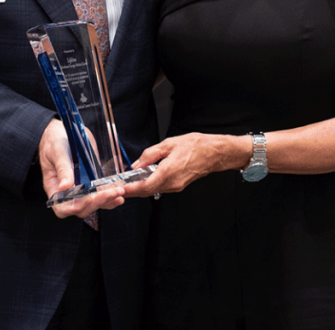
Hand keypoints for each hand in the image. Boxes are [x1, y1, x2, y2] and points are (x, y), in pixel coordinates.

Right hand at [38, 119, 124, 218]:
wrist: (60, 132)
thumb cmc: (53, 141)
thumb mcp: (57, 151)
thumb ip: (62, 168)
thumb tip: (64, 186)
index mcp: (54, 187)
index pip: (62, 208)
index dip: (75, 207)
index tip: (89, 199)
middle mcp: (67, 193)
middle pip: (81, 208)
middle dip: (98, 202)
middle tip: (113, 192)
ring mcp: (79, 189)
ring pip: (93, 204)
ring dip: (107, 200)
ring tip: (120, 192)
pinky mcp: (90, 182)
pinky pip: (99, 194)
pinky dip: (109, 194)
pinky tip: (120, 190)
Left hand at [122, 132, 245, 197]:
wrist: (215, 153)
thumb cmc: (196, 146)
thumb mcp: (169, 143)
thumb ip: (151, 154)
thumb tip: (137, 165)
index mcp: (168, 171)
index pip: (144, 186)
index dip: (130, 189)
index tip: (119, 189)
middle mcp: (172, 183)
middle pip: (147, 191)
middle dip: (132, 190)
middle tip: (119, 186)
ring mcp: (176, 186)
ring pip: (153, 190)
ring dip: (141, 188)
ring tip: (130, 181)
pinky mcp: (179, 186)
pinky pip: (161, 188)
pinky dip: (150, 185)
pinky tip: (146, 178)